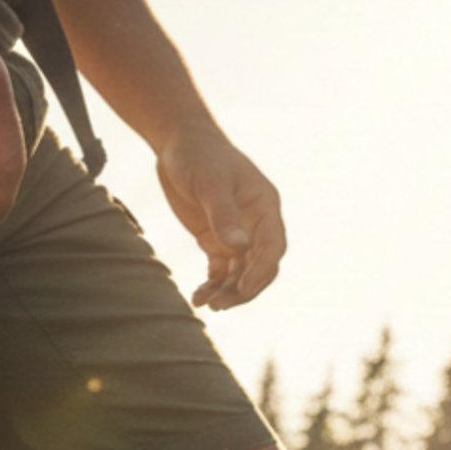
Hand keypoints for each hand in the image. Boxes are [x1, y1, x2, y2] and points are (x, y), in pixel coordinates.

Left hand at [156, 122, 285, 309]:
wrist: (178, 144)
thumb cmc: (199, 157)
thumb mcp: (210, 183)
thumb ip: (224, 215)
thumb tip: (239, 248)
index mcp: (265, 206)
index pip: (273, 247)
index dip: (261, 271)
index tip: (242, 288)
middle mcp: (255, 223)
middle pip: (260, 266)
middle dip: (245, 288)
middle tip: (221, 305)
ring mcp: (236, 233)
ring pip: (240, 273)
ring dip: (228, 292)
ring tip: (208, 305)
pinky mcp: (216, 240)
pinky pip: (220, 271)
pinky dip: (212, 286)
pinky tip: (198, 298)